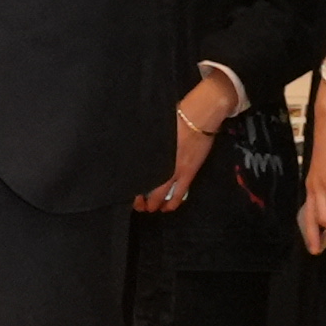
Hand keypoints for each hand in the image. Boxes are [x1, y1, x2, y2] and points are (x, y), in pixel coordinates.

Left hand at [142, 68, 240, 212]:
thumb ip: (147, 141)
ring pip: (163, 194)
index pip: (138, 174)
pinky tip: (168, 208)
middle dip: (142, 199)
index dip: (132, 185)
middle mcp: (161, 165)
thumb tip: (135, 145)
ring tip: (151, 209)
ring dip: (156, 203)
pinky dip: (174, 202)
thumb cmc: (176, 116)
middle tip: (138, 205)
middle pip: (148, 187)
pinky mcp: (189, 172)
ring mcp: (176, 170)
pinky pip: (181, 192)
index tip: (127, 190)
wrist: (198, 116)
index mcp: (151, 155)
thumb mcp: (155, 128)